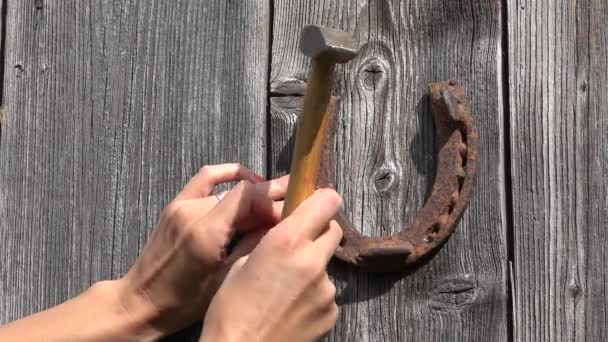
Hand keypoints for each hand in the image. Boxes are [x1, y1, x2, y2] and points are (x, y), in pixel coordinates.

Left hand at [116, 163, 288, 337]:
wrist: (141, 302)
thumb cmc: (183, 301)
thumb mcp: (225, 278)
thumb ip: (252, 245)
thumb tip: (277, 224)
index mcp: (206, 232)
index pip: (249, 197)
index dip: (274, 201)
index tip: (291, 213)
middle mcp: (193, 210)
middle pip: (241, 192)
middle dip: (269, 198)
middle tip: (293, 201)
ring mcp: (181, 204)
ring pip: (228, 188)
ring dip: (253, 193)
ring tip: (273, 201)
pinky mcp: (175, 204)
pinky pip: (206, 178)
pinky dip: (229, 174)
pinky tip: (247, 180)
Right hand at [200, 189, 342, 341]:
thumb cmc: (230, 309)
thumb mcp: (240, 264)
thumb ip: (270, 241)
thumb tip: (284, 231)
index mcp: (287, 240)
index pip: (327, 202)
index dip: (322, 200)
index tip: (315, 203)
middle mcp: (313, 260)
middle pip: (333, 230)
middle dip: (318, 232)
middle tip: (297, 246)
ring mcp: (326, 289)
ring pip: (326, 264)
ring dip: (313, 268)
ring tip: (285, 289)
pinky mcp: (331, 312)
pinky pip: (326, 293)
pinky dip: (313, 296)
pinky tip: (291, 308)